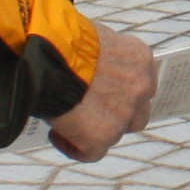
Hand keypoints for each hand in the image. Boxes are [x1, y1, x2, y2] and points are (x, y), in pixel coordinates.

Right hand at [48, 28, 157, 160]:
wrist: (48, 56)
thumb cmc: (62, 38)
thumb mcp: (94, 36)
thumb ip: (105, 55)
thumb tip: (94, 66)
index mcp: (140, 58)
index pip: (140, 82)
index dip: (120, 90)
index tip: (100, 91)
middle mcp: (140, 87)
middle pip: (136, 112)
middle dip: (116, 114)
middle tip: (88, 111)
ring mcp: (124, 115)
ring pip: (115, 133)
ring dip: (95, 130)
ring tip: (66, 121)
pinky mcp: (102, 137)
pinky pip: (92, 153)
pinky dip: (74, 147)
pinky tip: (56, 134)